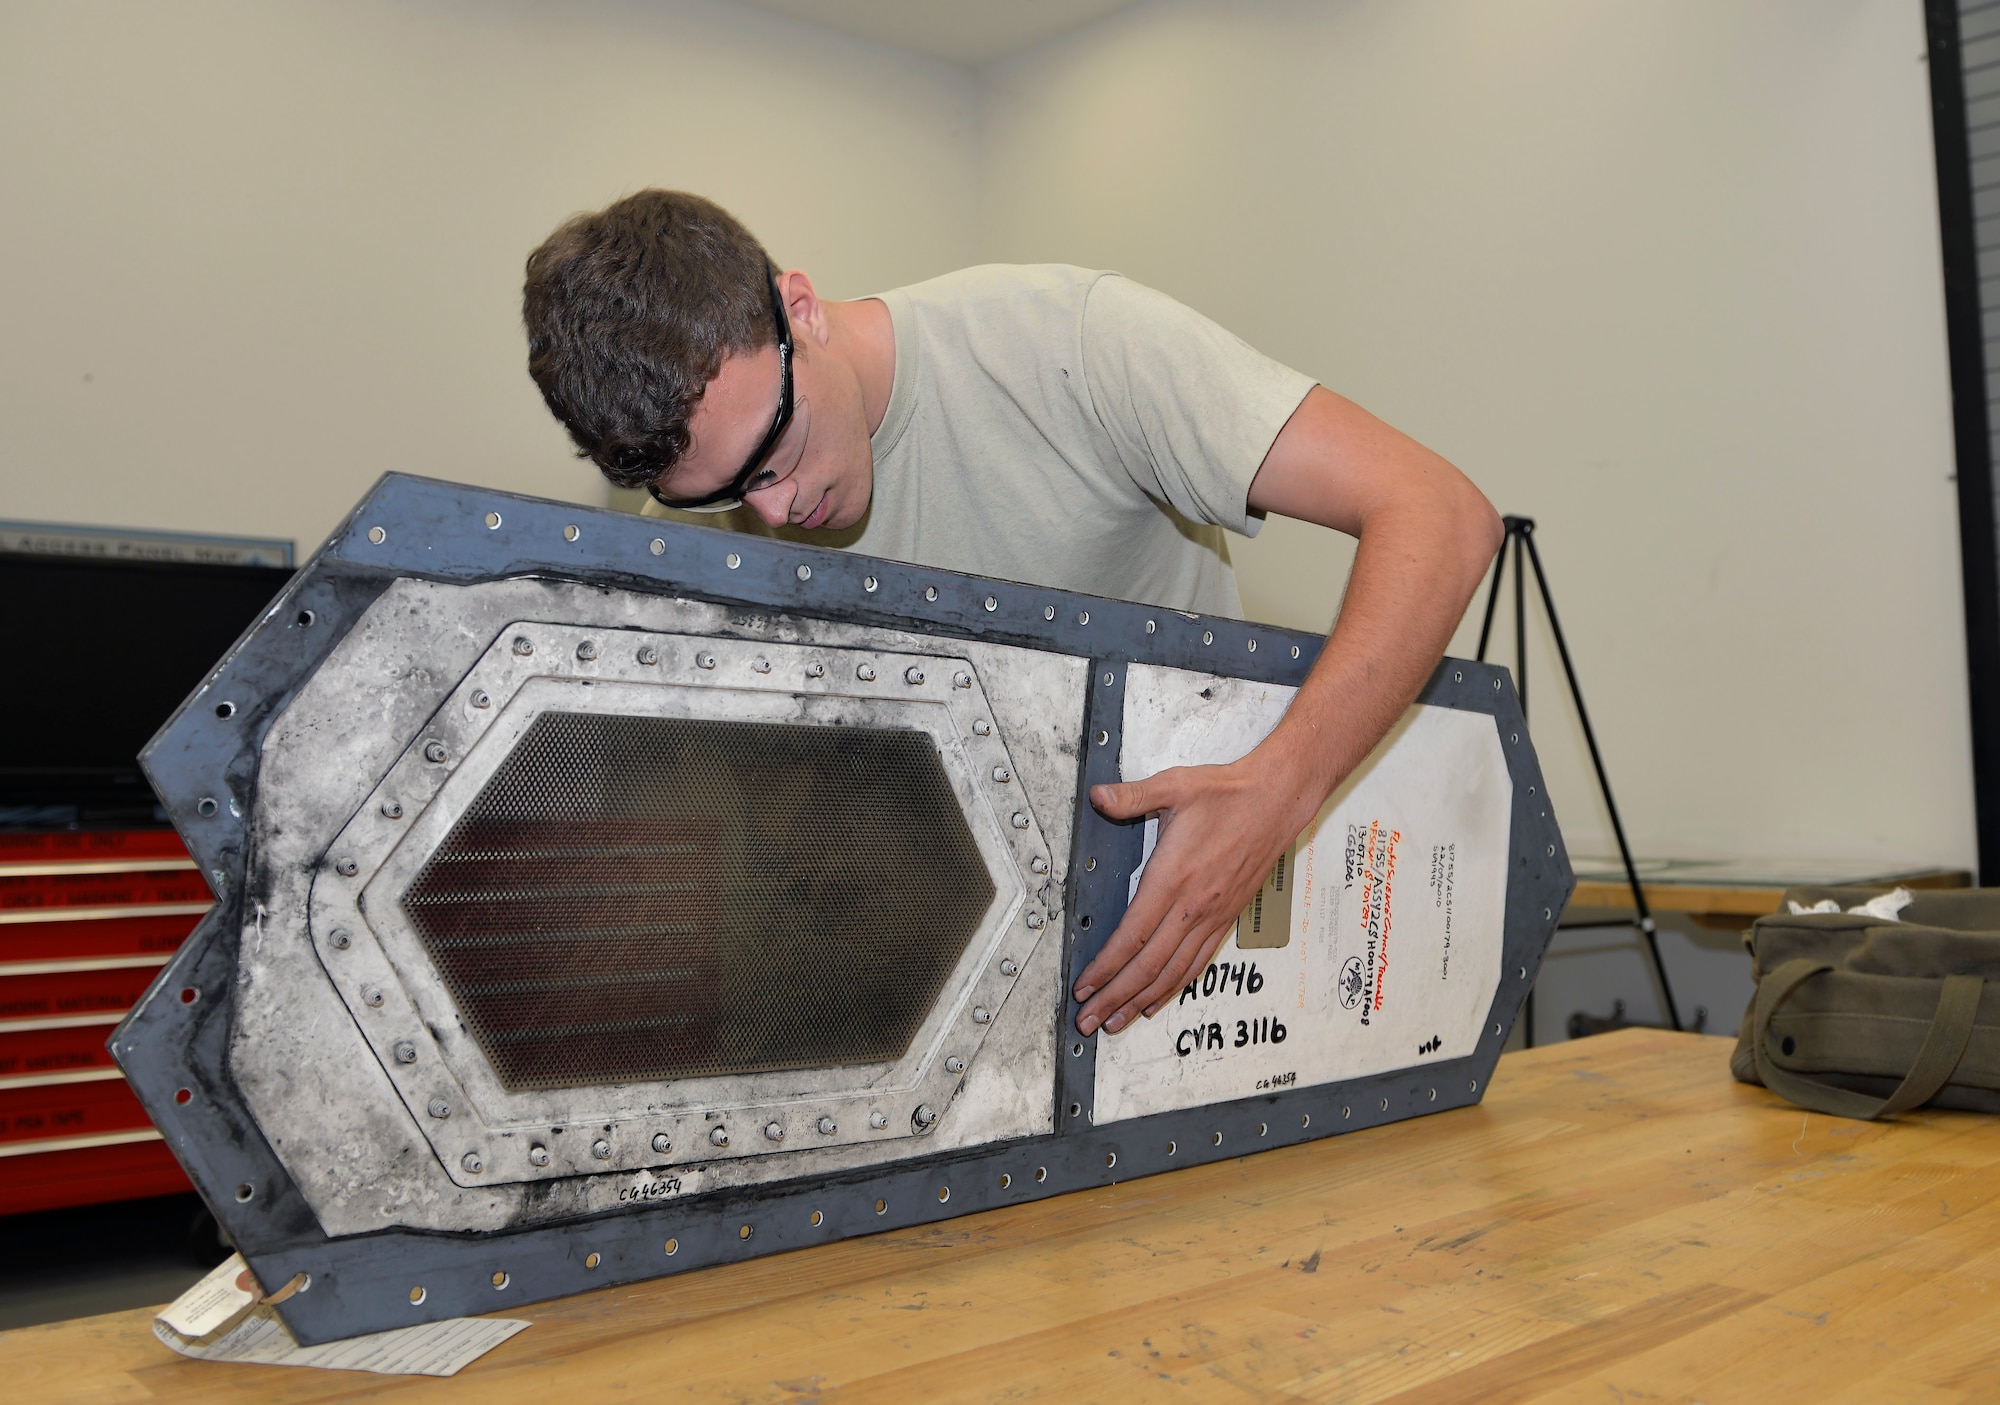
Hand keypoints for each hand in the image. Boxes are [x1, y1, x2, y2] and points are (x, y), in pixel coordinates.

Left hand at [1071, 739, 1325, 1036]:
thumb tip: (1098, 797)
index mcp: (1173, 878)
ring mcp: (1212, 916)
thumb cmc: (1228, 794)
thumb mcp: (1174, 786)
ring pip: (1172, 972)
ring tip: (1117, 1021)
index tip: (1084, 986)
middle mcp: (1193, 906)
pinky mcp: (1227, 917)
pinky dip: (1175, 986)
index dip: (1105, 968)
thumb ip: (1131, 796)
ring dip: (1141, 1001)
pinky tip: (1159, 998)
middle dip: (1114, 997)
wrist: (1277, 801)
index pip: (1132, 936)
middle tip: (1088, 1019)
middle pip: (1147, 966)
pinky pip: (1198, 962)